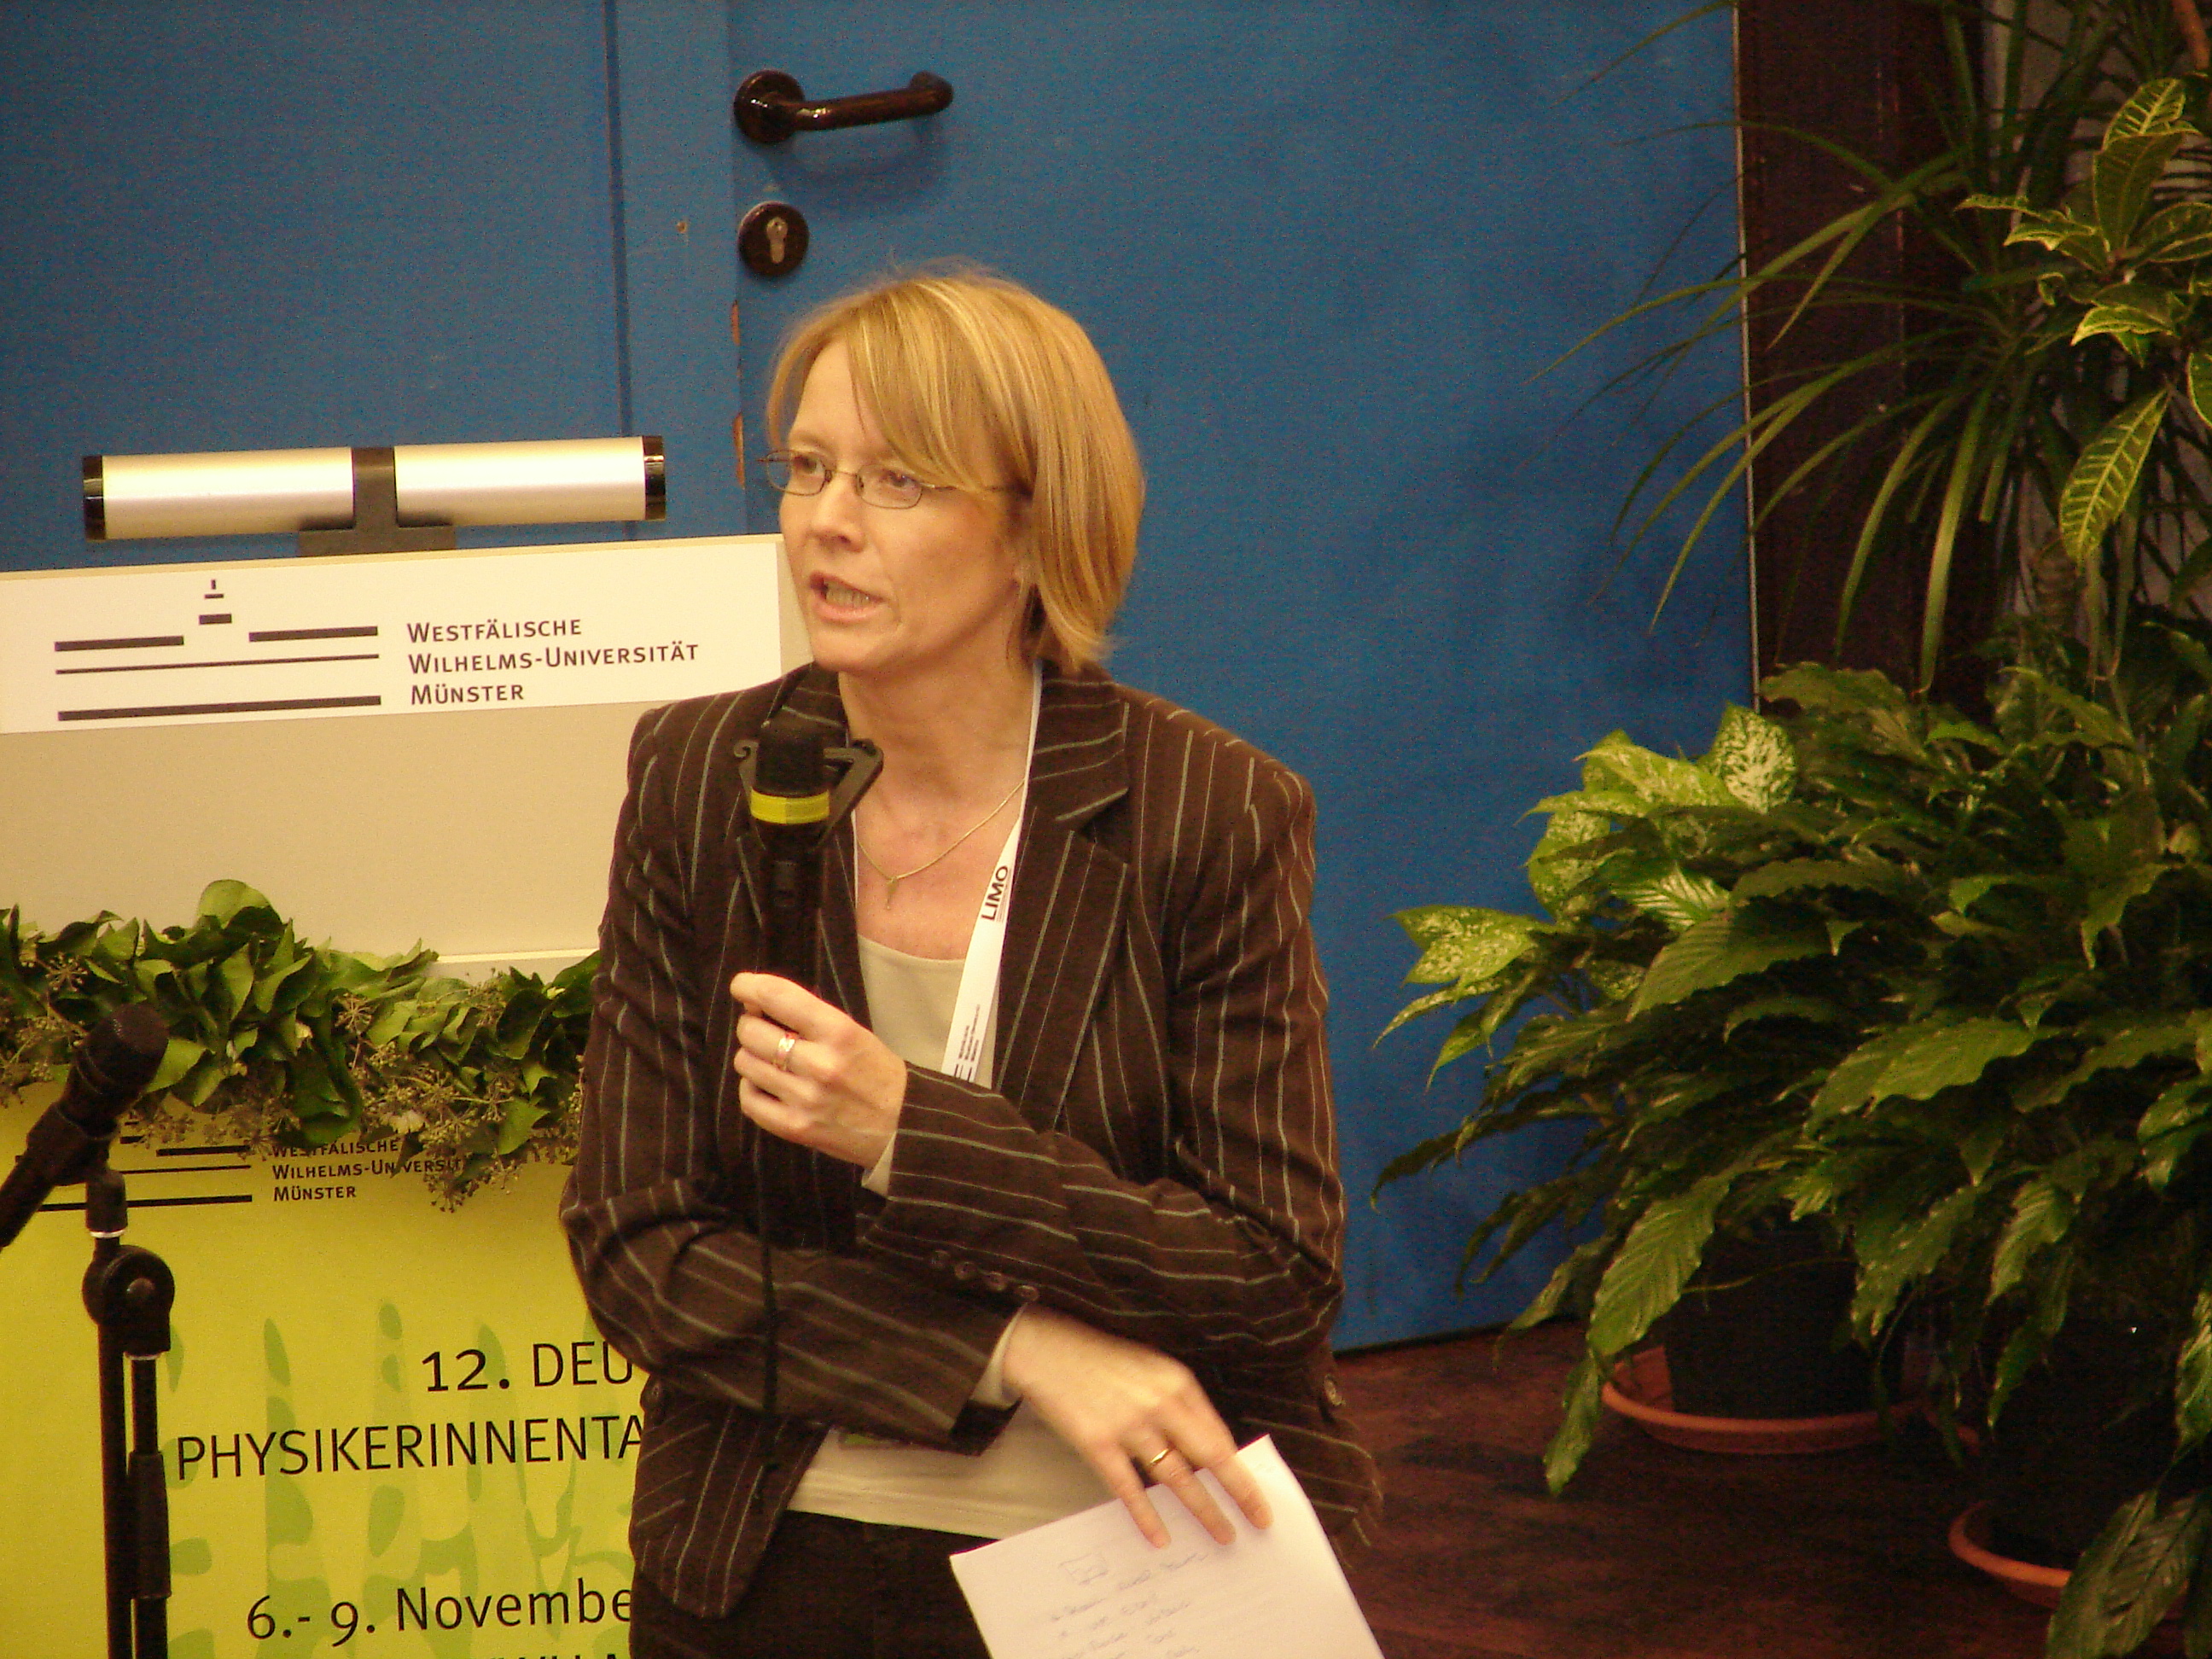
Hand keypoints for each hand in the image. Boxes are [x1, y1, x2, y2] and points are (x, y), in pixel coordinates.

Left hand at [729, 972, 905, 1167]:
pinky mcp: (795, 1128)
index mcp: (839, 1032)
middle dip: (751, 1024)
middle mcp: (819, 1064)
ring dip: (752, 1057)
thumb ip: (811, 1019)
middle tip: (763, 1029)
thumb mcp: (855, 1034)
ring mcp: (805, 1099)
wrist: (904, 1126)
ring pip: (746, 1064)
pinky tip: (767, 1086)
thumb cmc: (878, 1073)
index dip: (748, 986)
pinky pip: (749, 1101)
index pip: (776, 997)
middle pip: (751, 1031)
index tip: (741, 986)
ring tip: (772, 1061)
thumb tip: (757, 1003)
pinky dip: (751, 1089)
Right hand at [1001, 1305, 1271, 1547]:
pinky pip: (1128, 1488)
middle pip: (1210, 1456)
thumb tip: (1203, 1448)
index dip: (1239, 1467)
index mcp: (1177, 1380)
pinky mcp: (1097, 1443)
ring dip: (1203, 1509)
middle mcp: (1160, 1402)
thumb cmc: (1100, 1359)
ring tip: (1223, 1535)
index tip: (1256, 1492)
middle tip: (1259, 1522)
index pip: (1217, 1433)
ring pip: (1177, 1477)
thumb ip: (1177, 1402)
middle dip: (1239, 1493)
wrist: (1045, 1349)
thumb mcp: (1150, 1367)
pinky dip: (1146, 1516)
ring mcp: (1128, 1425)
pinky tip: (1161, 1538)